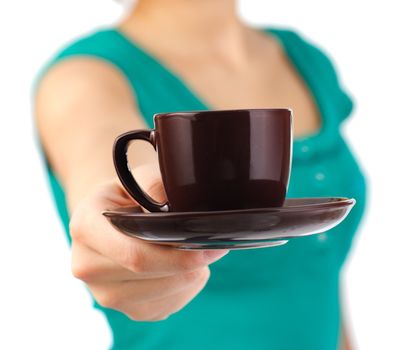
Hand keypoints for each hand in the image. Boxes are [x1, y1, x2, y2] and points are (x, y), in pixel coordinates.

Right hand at [69, 164, 227, 320]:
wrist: (112, 219)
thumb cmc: (129, 196)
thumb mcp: (140, 178)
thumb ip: (155, 186)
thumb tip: (174, 208)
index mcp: (86, 228)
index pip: (135, 254)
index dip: (178, 254)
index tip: (208, 245)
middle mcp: (87, 267)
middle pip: (150, 275)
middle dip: (189, 263)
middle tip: (214, 246)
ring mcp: (105, 294)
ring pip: (165, 293)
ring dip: (190, 275)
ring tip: (192, 251)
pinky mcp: (128, 309)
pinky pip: (169, 305)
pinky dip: (186, 288)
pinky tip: (182, 268)